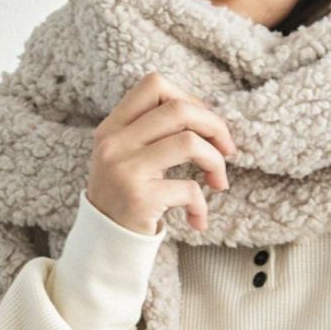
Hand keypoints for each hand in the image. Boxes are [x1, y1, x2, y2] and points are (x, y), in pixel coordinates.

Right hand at [85, 71, 237, 234]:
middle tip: (227, 150)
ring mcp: (126, 170)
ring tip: (218, 182)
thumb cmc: (126, 197)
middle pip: (179, 109)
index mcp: (112, 127)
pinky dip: (202, 205)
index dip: (190, 98)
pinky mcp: (140, 199)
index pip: (154, 85)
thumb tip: (207, 117)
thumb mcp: (126, 156)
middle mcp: (115, 144)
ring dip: (216, 162)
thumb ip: (152, 132)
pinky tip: (197, 219)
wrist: (104, 244)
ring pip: (190, 142)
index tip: (203, 125)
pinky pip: (190, 189)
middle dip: (215, 126)